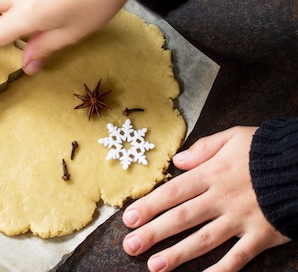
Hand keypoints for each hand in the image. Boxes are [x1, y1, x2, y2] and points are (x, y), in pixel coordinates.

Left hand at [122, 126, 290, 271]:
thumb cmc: (267, 150)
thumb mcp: (233, 137)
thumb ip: (204, 148)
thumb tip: (179, 160)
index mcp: (212, 174)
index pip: (173, 193)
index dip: (148, 206)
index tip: (128, 219)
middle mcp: (221, 198)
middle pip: (182, 218)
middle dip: (154, 234)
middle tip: (131, 246)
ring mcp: (241, 219)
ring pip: (204, 240)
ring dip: (178, 254)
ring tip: (154, 266)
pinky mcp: (261, 235)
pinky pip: (238, 257)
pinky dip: (221, 270)